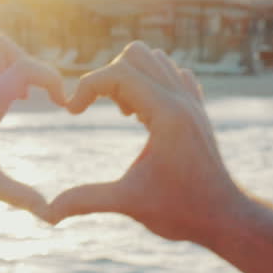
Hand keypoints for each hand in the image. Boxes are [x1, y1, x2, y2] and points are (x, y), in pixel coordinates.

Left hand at [0, 34, 65, 218]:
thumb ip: (23, 197)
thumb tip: (52, 215)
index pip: (24, 67)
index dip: (51, 78)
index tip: (62, 105)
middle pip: (4, 48)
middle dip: (33, 64)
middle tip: (45, 96)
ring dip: (14, 66)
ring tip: (28, 97)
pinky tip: (10, 101)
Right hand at [46, 42, 246, 243]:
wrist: (225, 218)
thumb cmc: (181, 212)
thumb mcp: (128, 203)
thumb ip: (85, 200)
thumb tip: (47, 214)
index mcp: (165, 114)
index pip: (117, 73)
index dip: (86, 87)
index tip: (72, 113)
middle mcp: (181, 100)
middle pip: (136, 54)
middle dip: (108, 76)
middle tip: (101, 110)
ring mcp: (193, 103)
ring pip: (156, 59)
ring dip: (130, 77)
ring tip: (125, 113)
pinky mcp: (198, 111)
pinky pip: (174, 74)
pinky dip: (152, 83)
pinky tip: (145, 115)